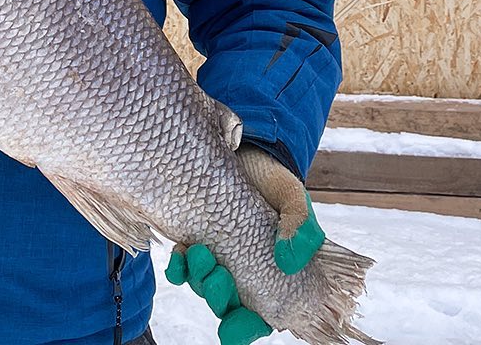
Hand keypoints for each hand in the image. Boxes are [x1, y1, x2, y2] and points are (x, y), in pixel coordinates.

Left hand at [165, 145, 325, 344]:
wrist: (246, 153)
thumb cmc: (275, 182)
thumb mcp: (295, 200)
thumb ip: (300, 227)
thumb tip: (287, 260)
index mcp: (272, 274)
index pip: (259, 317)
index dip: (244, 328)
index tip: (231, 329)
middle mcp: (242, 271)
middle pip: (225, 305)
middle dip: (218, 297)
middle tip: (219, 274)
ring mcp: (217, 256)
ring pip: (202, 286)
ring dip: (198, 279)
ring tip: (199, 253)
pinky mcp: (195, 237)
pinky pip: (183, 264)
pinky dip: (179, 265)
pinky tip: (181, 252)